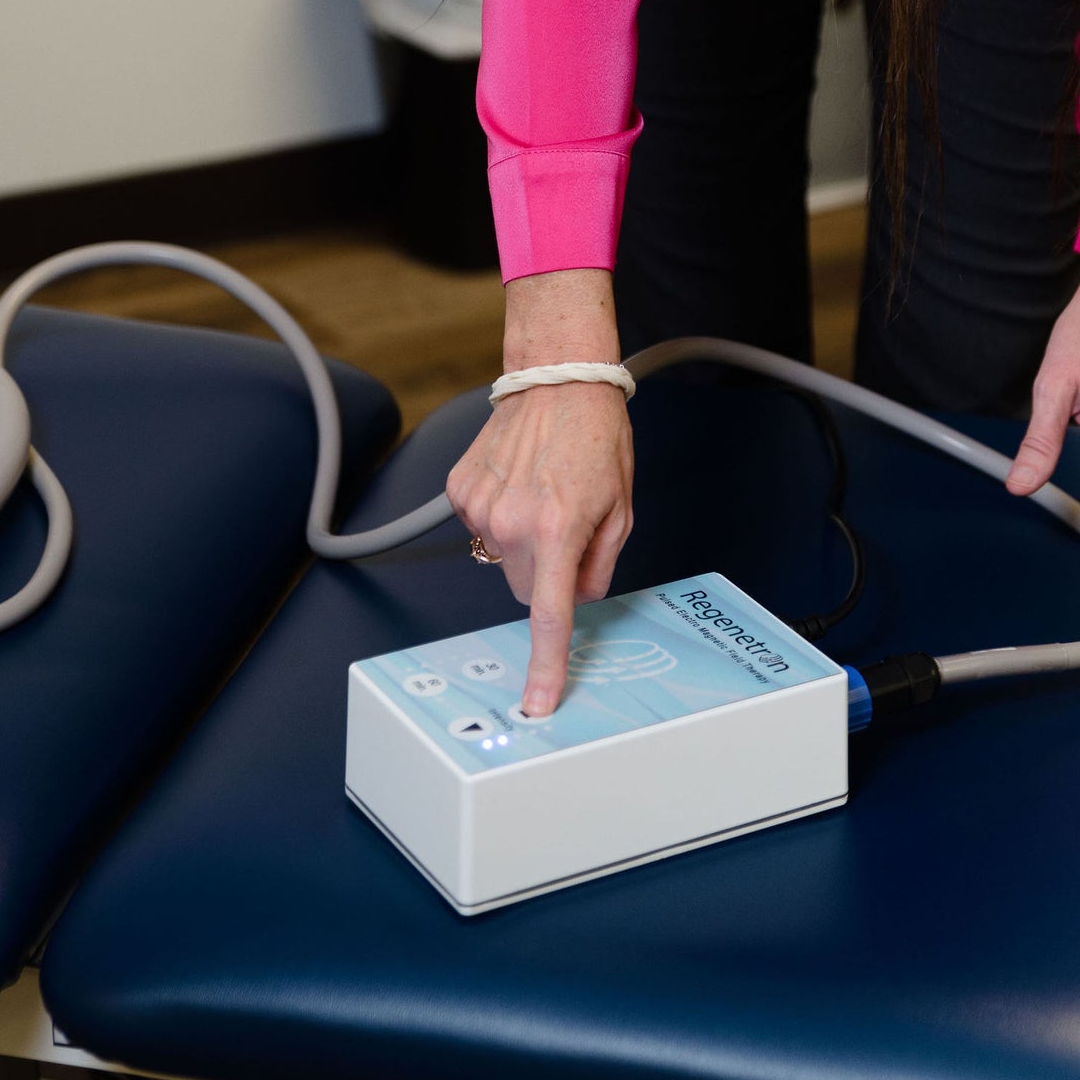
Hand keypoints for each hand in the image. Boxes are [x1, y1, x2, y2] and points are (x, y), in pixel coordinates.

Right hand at [446, 270, 633, 716]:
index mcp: (558, 530)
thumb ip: (599, 564)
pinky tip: (517, 481)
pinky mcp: (459, 491)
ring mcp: (480, 507)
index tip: (539, 701)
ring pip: (501, 559)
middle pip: (526, 588)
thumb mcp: (619, 507)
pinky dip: (499, 515)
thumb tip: (581, 598)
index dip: (547, 664)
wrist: (556, 379)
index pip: (550, 615)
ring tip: (542, 493)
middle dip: (547, 571)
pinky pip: (480, 527)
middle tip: (566, 526)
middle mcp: (511, 523)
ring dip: (521, 541)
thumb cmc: (596, 435)